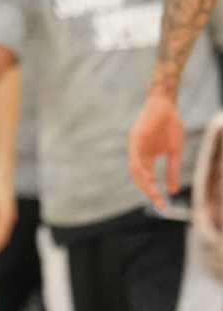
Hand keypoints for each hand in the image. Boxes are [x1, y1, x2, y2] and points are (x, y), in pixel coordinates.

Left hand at [129, 87, 184, 210]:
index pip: (147, 178)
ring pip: (135, 169)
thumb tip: (172, 191)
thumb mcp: (174, 152)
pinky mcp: (136, 138)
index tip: (163, 205)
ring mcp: (135, 146)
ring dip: (143, 182)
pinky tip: (147, 176)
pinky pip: (135, 155)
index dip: (153, 191)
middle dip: (148, 190)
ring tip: (153, 192)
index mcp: (146, 157)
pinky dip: (140, 167)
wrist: (167, 106)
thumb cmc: (170, 126)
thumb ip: (173, 171)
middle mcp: (138, 154)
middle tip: (159, 202)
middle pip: (139, 177)